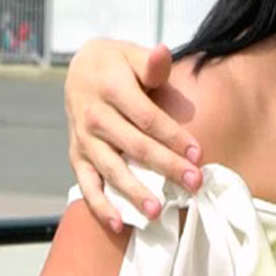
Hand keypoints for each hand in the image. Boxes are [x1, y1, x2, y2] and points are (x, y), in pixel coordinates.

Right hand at [66, 40, 201, 231]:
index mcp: (112, 90)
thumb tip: (163, 52)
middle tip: (194, 184)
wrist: (81, 68)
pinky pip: (87, 184)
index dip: (174, 137)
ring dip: (134, 192)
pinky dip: (100, 206)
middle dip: (166, 167)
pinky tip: (119, 223)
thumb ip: (152, 63)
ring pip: (111, 170)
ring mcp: (83, 140)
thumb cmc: (119, 64)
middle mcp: (94, 117)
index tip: (199, 154)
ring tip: (157, 212)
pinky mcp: (76, 156)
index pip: (148, 119)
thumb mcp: (134, 55)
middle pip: (135, 147)